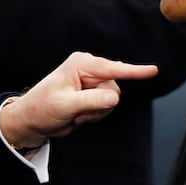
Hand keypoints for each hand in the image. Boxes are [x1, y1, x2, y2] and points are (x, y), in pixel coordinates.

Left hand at [0, 52, 158, 147]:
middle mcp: (89, 69)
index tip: (154, 70)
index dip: (135, 71)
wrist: (32, 120)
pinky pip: (107, 107)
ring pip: (112, 100)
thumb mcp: (66, 105)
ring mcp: (91, 82)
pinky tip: (79, 114)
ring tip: (75, 113)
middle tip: (77, 111)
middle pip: (114, 88)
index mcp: (81, 64)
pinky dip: (95, 115)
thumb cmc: (42, 108)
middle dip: (99, 105)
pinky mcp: (93, 94)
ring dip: (96, 112)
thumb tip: (115, 96)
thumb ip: (92, 100)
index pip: (113, 69)